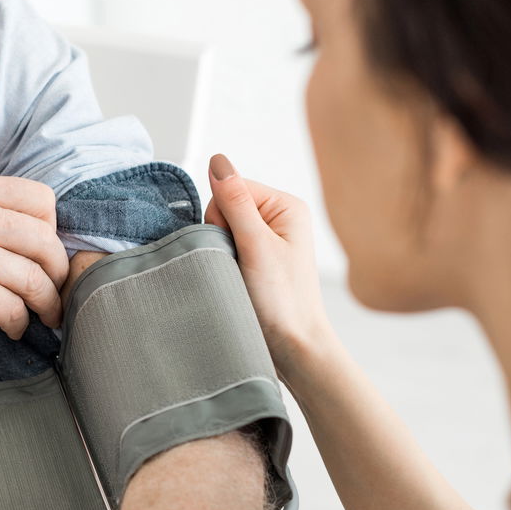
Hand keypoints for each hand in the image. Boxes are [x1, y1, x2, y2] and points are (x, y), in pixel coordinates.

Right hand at [0, 172, 68, 402]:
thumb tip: (47, 234)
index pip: (40, 198)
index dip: (51, 230)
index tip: (43, 255)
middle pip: (45, 239)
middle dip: (56, 272)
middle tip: (54, 292)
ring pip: (35, 277)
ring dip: (44, 303)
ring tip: (42, 315)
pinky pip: (15, 308)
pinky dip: (19, 324)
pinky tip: (10, 328)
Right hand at [203, 154, 335, 378]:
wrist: (292, 348)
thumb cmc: (283, 302)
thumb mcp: (256, 246)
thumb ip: (235, 201)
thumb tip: (218, 161)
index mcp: (285, 207)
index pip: (231, 188)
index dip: (222, 217)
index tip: (237, 247)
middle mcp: (277, 220)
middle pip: (223, 209)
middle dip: (220, 237)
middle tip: (238, 267)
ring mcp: (266, 241)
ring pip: (219, 232)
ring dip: (219, 255)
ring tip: (238, 279)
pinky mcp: (255, 261)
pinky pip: (223, 251)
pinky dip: (222, 266)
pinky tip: (235, 283)